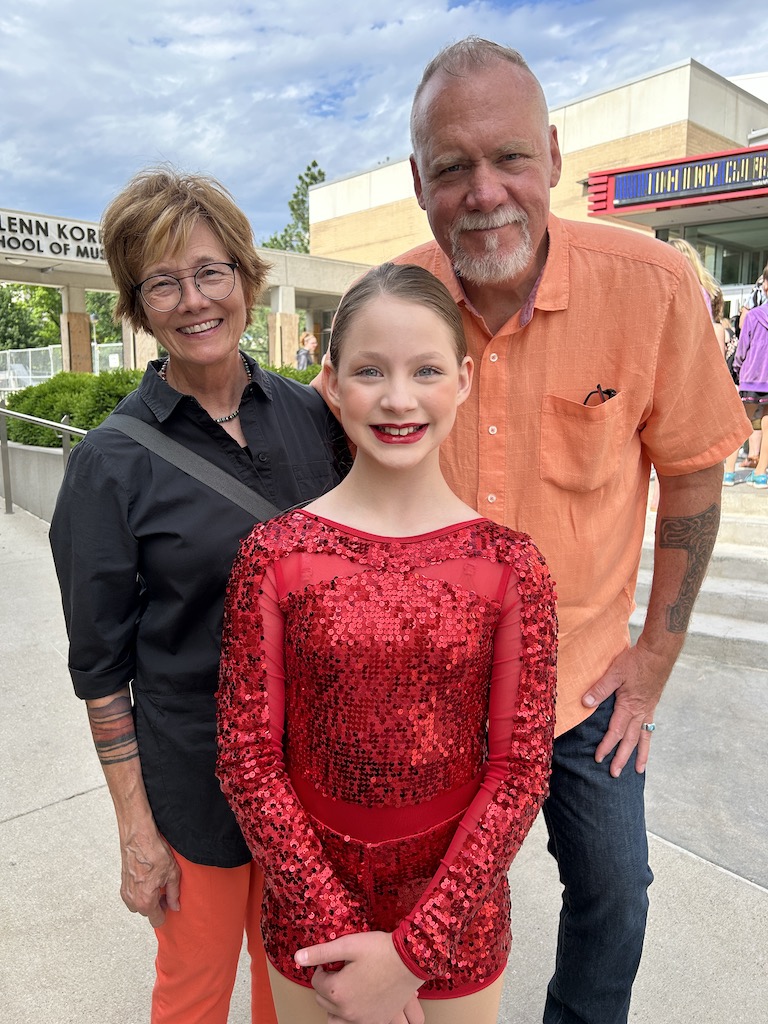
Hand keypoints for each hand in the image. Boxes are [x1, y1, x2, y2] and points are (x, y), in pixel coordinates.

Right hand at [119, 827, 180, 926]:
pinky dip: (140, 892)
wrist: (138, 838)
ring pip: (139, 905)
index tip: (169, 902)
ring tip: (155, 883)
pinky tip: (147, 878)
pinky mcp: (122, 885)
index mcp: (146, 900)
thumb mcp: (172, 874)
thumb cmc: (153, 852)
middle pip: (147, 913)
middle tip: (164, 890)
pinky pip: (132, 896)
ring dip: (147, 899)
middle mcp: (133, 900)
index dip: (166, 912)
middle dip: (157, 905)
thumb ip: (173, 894)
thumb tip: (175, 906)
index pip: (157, 920)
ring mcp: (126, 893)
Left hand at [295, 931, 423, 1023]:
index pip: (316, 982)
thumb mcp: (348, 944)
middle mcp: (347, 1011)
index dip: (322, 968)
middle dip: (326, 985)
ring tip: (344, 988)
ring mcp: (363, 1020)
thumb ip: (320, 953)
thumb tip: (297, 958)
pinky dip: (350, 1015)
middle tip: (339, 970)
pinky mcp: (377, 1021)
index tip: (331, 960)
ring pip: (335, 1018)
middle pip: (323, 1000)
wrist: (410, 960)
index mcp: (337, 992)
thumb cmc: (380, 950)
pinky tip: (357, 1000)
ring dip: (335, 1005)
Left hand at [581, 640, 670, 776]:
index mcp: (629, 706)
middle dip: (622, 758)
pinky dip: (646, 740)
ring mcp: (648, 710)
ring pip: (643, 738)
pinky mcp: (652, 705)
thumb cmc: (635, 661)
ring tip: (639, 770)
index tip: (599, 758)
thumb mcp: (614, 673)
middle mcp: (640, 712)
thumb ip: (600, 689)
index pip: (615, 732)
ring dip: (640, 755)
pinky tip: (644, 745)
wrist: (657, 654)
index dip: (607, 746)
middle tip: (614, 774)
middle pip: (630, 741)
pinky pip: (649, 728)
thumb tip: (585, 703)